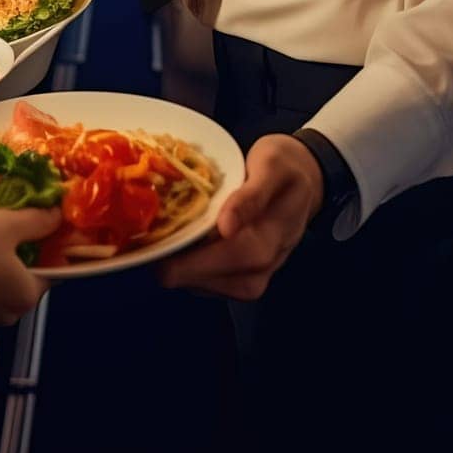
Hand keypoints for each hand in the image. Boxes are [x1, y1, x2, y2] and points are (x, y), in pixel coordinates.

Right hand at [0, 207, 61, 325]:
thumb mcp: (10, 225)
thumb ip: (37, 220)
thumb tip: (57, 214)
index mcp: (29, 295)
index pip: (54, 269)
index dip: (55, 243)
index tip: (52, 219)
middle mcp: (10, 306)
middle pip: (29, 269)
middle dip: (27, 243)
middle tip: (27, 211)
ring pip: (5, 268)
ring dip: (3, 246)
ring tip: (2, 215)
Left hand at [158, 135, 323, 299]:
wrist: (305, 177)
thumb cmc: (284, 166)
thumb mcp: (270, 166)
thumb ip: (251, 196)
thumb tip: (227, 227)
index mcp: (274, 234)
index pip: (234, 255)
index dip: (196, 260)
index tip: (161, 254)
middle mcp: (267, 263)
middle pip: (219, 279)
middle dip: (179, 269)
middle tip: (146, 251)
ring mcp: (259, 273)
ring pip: (214, 287)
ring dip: (182, 273)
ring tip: (155, 249)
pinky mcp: (247, 275)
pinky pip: (215, 283)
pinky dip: (191, 272)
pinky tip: (174, 252)